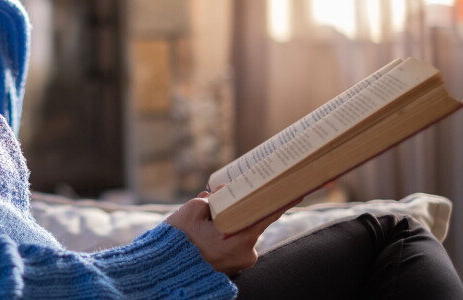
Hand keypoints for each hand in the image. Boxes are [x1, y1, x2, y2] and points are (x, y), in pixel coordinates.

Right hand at [164, 191, 300, 275]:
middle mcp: (246, 254)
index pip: (267, 215)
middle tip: (219, 200)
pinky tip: (205, 233)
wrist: (165, 272)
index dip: (281, 201)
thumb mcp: (190, 212)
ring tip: (203, 222)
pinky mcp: (232, 268)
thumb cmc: (178, 243)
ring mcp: (240, 263)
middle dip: (238, 209)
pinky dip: (223, 236)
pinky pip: (232, 244)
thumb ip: (209, 199)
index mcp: (240, 239)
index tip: (297, 191)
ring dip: (228, 224)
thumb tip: (218, 194)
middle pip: (250, 223)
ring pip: (239, 233)